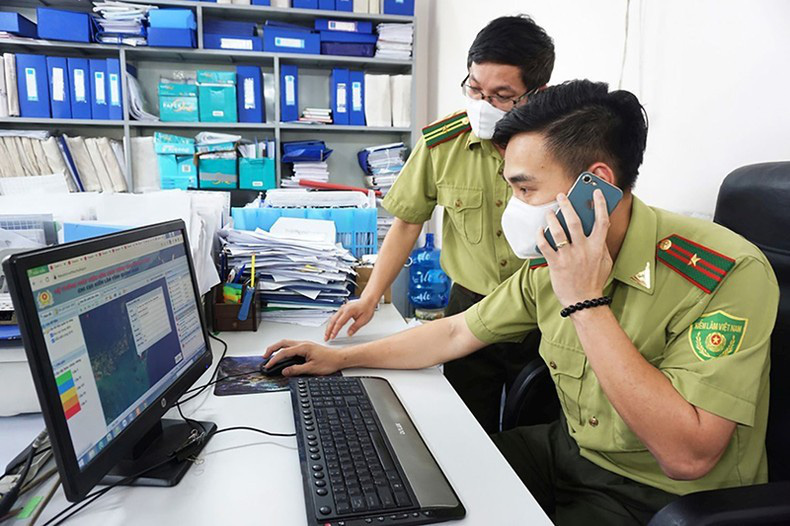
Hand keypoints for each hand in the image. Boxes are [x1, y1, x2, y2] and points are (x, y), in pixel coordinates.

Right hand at [263, 339, 344, 376]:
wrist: (339, 358)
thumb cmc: (329, 361)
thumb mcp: (311, 369)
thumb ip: (296, 370)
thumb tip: (285, 371)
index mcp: (303, 347)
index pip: (284, 352)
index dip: (274, 359)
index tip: (268, 365)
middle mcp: (303, 343)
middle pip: (282, 343)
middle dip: (272, 349)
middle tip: (264, 356)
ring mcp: (304, 344)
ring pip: (287, 343)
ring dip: (277, 348)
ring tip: (271, 355)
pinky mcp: (307, 347)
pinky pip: (292, 345)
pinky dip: (284, 349)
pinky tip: (283, 354)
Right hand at [324, 297, 375, 340]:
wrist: (368, 300)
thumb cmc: (367, 308)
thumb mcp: (364, 319)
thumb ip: (355, 327)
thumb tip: (349, 333)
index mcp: (349, 311)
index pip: (339, 322)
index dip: (335, 330)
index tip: (332, 337)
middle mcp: (343, 308)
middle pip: (333, 320)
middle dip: (328, 330)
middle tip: (326, 338)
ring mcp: (342, 308)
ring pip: (332, 318)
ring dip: (329, 327)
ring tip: (327, 335)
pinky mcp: (342, 309)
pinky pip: (334, 317)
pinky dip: (331, 323)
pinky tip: (330, 328)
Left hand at [536, 189, 612, 306]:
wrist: (583, 301)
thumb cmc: (593, 280)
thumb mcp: (604, 261)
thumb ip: (600, 244)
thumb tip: (594, 226)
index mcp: (598, 247)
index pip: (602, 220)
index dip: (600, 204)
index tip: (595, 192)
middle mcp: (584, 249)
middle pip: (575, 221)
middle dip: (567, 205)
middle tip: (561, 196)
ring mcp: (569, 256)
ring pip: (558, 231)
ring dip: (552, 218)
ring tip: (549, 212)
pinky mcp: (556, 264)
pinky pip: (545, 245)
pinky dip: (541, 236)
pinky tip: (540, 230)